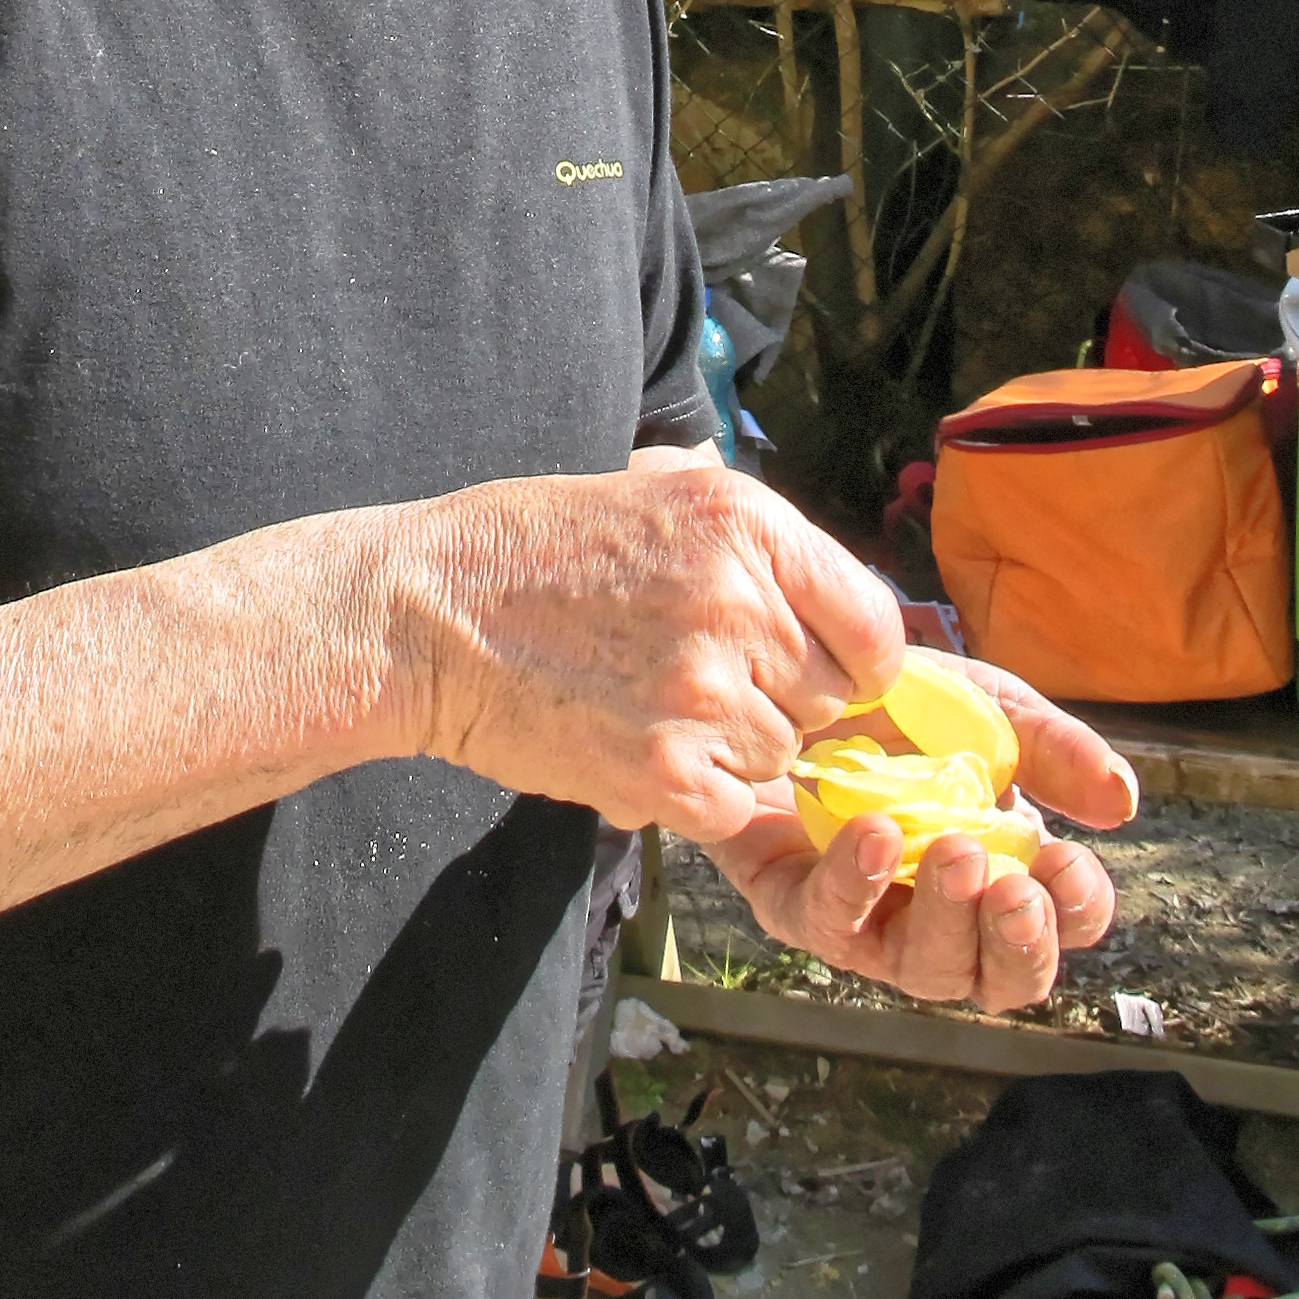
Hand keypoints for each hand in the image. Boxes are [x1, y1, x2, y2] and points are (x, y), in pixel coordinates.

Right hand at [409, 455, 904, 840]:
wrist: (425, 614)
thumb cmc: (530, 549)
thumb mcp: (651, 491)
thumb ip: (745, 533)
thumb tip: (825, 584)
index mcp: (746, 523)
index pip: (873, 621)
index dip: (853, 658)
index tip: (813, 666)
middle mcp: (739, 602)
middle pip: (828, 698)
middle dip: (778, 700)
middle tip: (692, 679)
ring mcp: (703, 690)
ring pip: (778, 756)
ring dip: (730, 749)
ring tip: (648, 706)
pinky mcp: (665, 769)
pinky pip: (732, 808)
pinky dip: (692, 797)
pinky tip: (633, 749)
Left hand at [702, 658, 1135, 1013]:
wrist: (791, 670)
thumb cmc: (901, 710)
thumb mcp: (987, 712)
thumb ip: (1052, 750)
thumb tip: (1121, 800)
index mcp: (1005, 872)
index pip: (1064, 924)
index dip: (1076, 910)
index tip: (1068, 862)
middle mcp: (944, 916)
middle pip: (1000, 976)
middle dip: (1018, 942)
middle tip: (1014, 887)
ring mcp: (870, 922)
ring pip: (922, 969)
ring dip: (947, 921)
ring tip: (955, 856)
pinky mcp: (795, 903)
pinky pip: (828, 921)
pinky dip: (857, 885)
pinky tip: (875, 837)